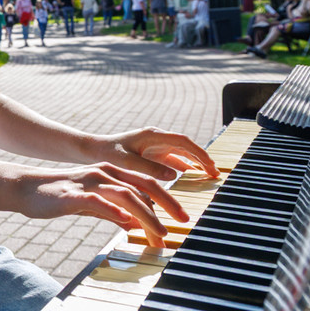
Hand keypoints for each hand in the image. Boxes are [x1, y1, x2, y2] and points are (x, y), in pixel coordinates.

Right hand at [16, 163, 177, 246]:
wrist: (26, 189)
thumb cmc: (59, 197)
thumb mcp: (91, 204)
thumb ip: (113, 211)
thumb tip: (134, 224)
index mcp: (111, 172)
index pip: (147, 182)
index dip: (167, 200)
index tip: (181, 218)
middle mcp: (104, 173)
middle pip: (144, 184)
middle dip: (167, 203)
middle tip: (183, 221)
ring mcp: (89, 182)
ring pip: (126, 194)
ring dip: (147, 214)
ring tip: (160, 232)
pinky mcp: (73, 195)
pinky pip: (98, 202)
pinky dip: (115, 212)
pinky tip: (127, 225)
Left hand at [95, 126, 219, 181]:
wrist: (93, 151)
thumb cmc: (108, 154)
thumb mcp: (128, 162)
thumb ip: (150, 168)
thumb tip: (176, 174)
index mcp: (153, 136)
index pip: (183, 142)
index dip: (199, 153)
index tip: (210, 166)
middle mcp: (156, 138)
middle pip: (186, 147)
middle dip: (202, 159)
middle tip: (215, 174)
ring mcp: (154, 146)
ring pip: (181, 152)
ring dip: (195, 162)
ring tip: (208, 174)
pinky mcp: (150, 154)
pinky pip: (172, 158)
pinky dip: (183, 165)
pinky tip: (189, 173)